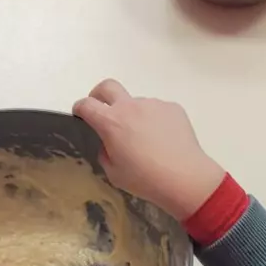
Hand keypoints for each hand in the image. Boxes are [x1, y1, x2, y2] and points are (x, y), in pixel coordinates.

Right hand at [74, 79, 225, 221]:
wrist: (185, 177)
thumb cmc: (144, 179)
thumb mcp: (113, 172)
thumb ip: (105, 152)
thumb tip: (110, 142)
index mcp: (111, 122)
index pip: (86, 104)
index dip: (80, 108)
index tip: (81, 115)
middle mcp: (130, 106)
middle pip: (107, 87)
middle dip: (99, 95)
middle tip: (103, 111)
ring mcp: (153, 104)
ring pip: (136, 103)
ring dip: (134, 116)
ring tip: (147, 141)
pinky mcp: (172, 107)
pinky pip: (157, 110)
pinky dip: (154, 121)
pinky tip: (164, 141)